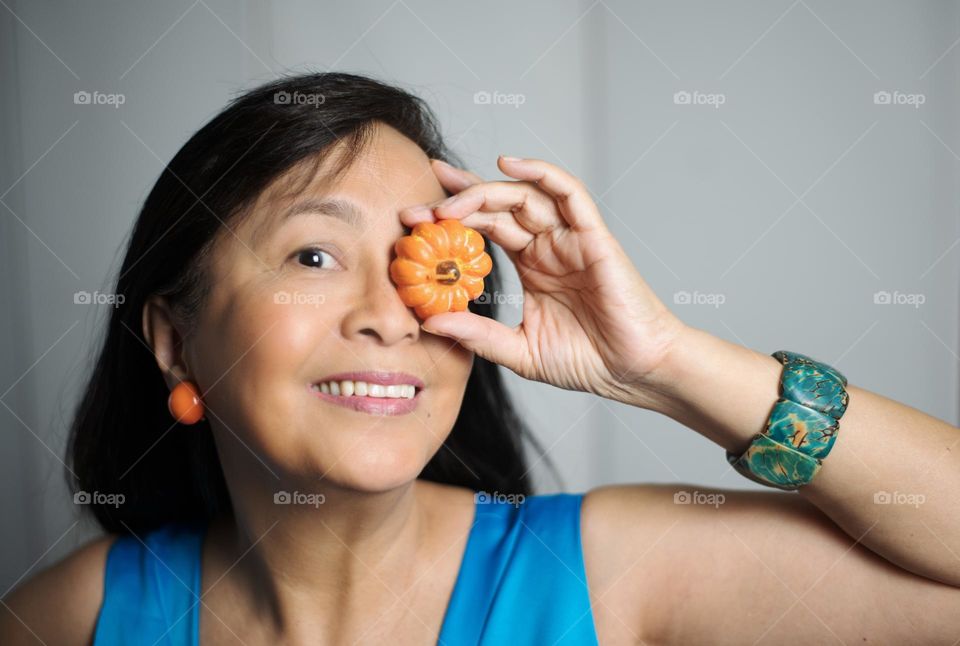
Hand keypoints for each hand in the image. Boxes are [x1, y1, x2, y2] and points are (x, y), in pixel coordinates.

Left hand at [400, 156, 686, 405]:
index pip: (485, 226)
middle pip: (497, 205)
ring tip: (449, 202)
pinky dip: (539, 171)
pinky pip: (568, 192)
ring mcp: (570, 237)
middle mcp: (547, 244)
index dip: (450, 217)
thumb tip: (429, 322)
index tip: (412, 217)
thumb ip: (478, 334)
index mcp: (530, 264)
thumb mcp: (519, 350)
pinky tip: (507, 163)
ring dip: (483, 191)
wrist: (634, 371)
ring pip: (523, 195)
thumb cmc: (587, 359)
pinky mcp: (594, 236)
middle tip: (416, 210)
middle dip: (455, 201)